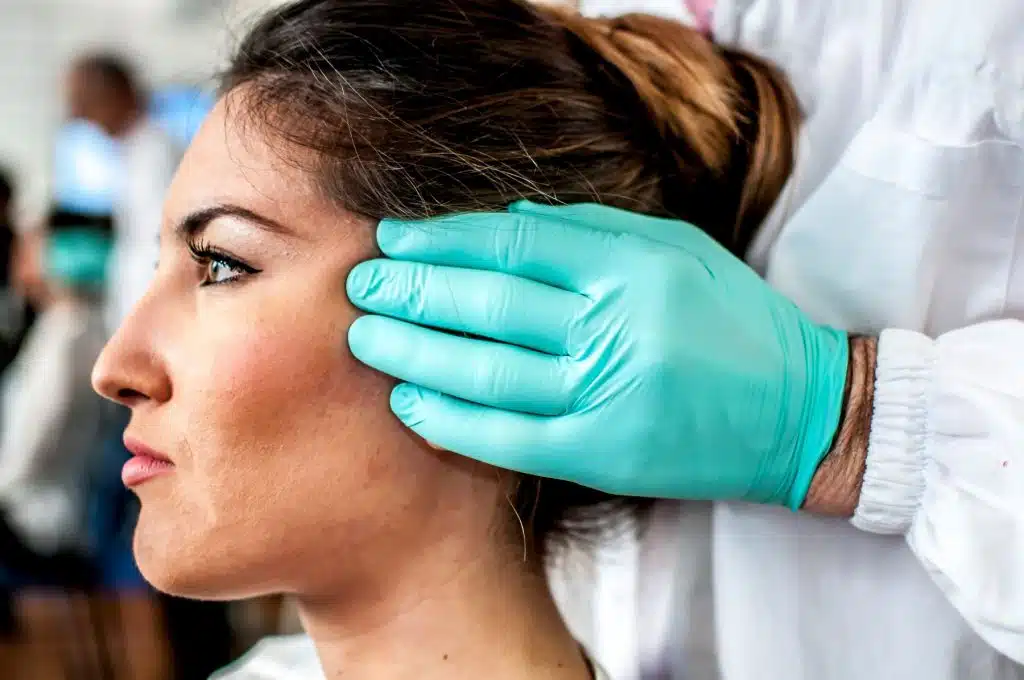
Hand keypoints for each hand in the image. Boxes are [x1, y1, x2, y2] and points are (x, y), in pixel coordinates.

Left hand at [346, 202, 848, 507]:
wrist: (801, 413)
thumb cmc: (735, 322)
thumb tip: (499, 216)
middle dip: (412, 290)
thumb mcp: (678, 251)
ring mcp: (609, 395)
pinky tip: (409, 402)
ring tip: (365, 337)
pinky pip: (508, 437)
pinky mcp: (604, 455)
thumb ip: (592, 230)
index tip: (396, 239)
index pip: (514, 242)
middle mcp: (618, 326)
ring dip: (413, 351)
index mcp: (635, 266)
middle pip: (488, 302)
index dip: (444, 239)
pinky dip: (451, 419)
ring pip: (486, 369)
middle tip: (361, 284)